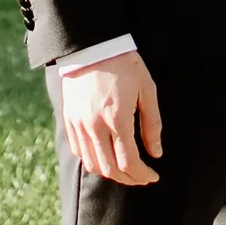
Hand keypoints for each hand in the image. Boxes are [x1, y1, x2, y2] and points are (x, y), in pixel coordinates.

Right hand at [60, 51, 162, 186]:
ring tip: (126, 171)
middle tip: (142, 177)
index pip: (129, 162)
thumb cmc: (125, 65)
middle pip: (110, 169)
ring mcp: (79, 124)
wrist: (93, 45)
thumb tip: (156, 153)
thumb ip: (152, 124)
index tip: (153, 176)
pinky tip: (106, 158)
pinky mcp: (69, 120)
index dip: (142, 175)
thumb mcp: (146, 90)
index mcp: (117, 118)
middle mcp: (94, 125)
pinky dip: (93, 161)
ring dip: (111, 173)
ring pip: (93, 164)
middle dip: (129, 179)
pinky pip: (79, 151)